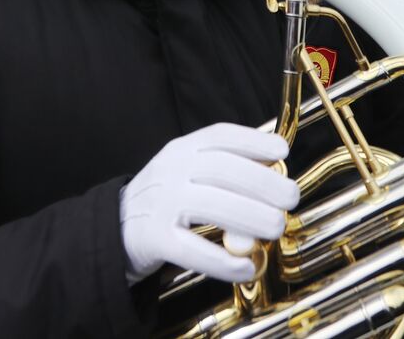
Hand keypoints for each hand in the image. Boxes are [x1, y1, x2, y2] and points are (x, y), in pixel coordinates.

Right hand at [119, 123, 299, 283]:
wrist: (114, 228)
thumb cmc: (165, 201)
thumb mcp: (189, 173)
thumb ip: (227, 176)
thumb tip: (275, 184)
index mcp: (182, 149)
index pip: (220, 136)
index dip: (254, 141)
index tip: (282, 151)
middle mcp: (170, 170)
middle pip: (222, 170)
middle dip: (263, 182)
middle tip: (290, 199)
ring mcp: (161, 203)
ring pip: (212, 206)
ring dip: (251, 217)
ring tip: (275, 228)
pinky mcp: (154, 238)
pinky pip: (194, 250)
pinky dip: (224, 261)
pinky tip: (246, 266)